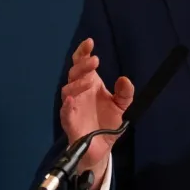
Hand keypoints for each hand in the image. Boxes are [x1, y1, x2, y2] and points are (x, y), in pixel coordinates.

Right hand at [56, 39, 133, 179]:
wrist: (101, 148)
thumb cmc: (107, 123)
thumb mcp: (122, 107)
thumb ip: (125, 94)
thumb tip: (124, 79)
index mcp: (89, 85)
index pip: (82, 64)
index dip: (83, 52)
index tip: (90, 42)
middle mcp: (78, 93)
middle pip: (74, 74)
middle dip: (82, 66)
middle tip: (95, 61)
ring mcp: (72, 107)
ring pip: (67, 91)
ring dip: (77, 84)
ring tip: (89, 81)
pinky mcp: (69, 122)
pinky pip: (65, 112)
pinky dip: (67, 105)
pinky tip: (72, 100)